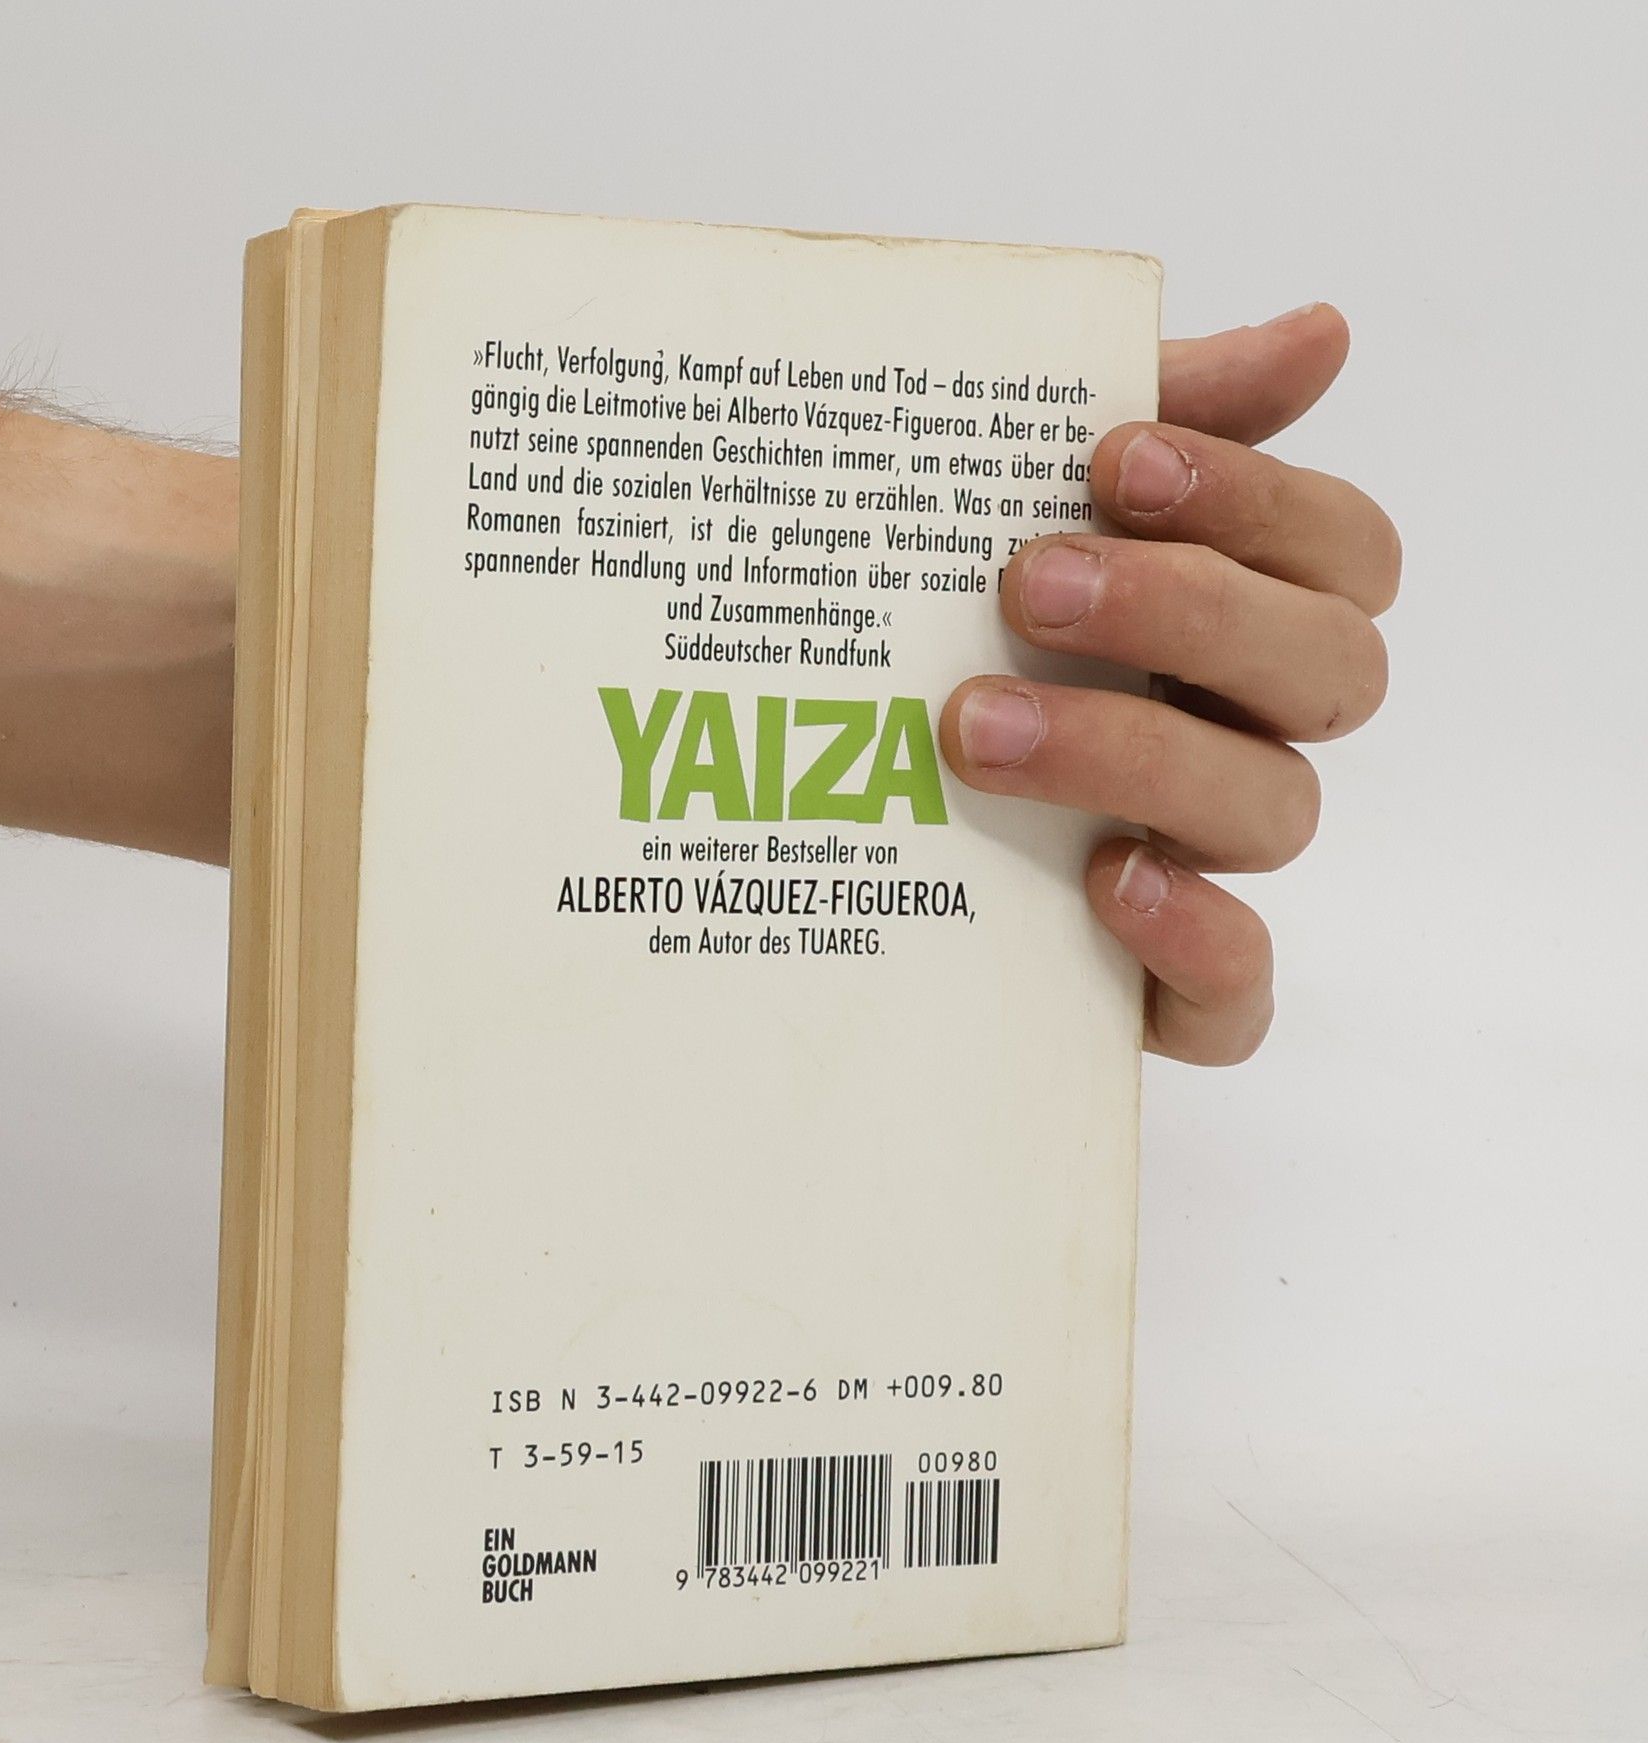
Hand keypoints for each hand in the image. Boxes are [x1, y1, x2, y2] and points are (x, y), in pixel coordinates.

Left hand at [939, 305, 1397, 1064]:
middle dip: (1189, 612)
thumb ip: (1167, 416)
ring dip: (1139, 754)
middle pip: (1328, 670)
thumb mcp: (1032, 501)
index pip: (1339, 549)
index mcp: (1246, 612)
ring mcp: (1212, 860)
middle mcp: (1250, 731)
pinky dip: (1195, 944)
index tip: (1111, 458)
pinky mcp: (1165, 983)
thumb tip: (1322, 330)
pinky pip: (1234, 995)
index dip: (1254, 498)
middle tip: (1027, 582)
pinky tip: (1106, 880)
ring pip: (1272, 812)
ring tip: (974, 727)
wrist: (819, 797)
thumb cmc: (966, 631)